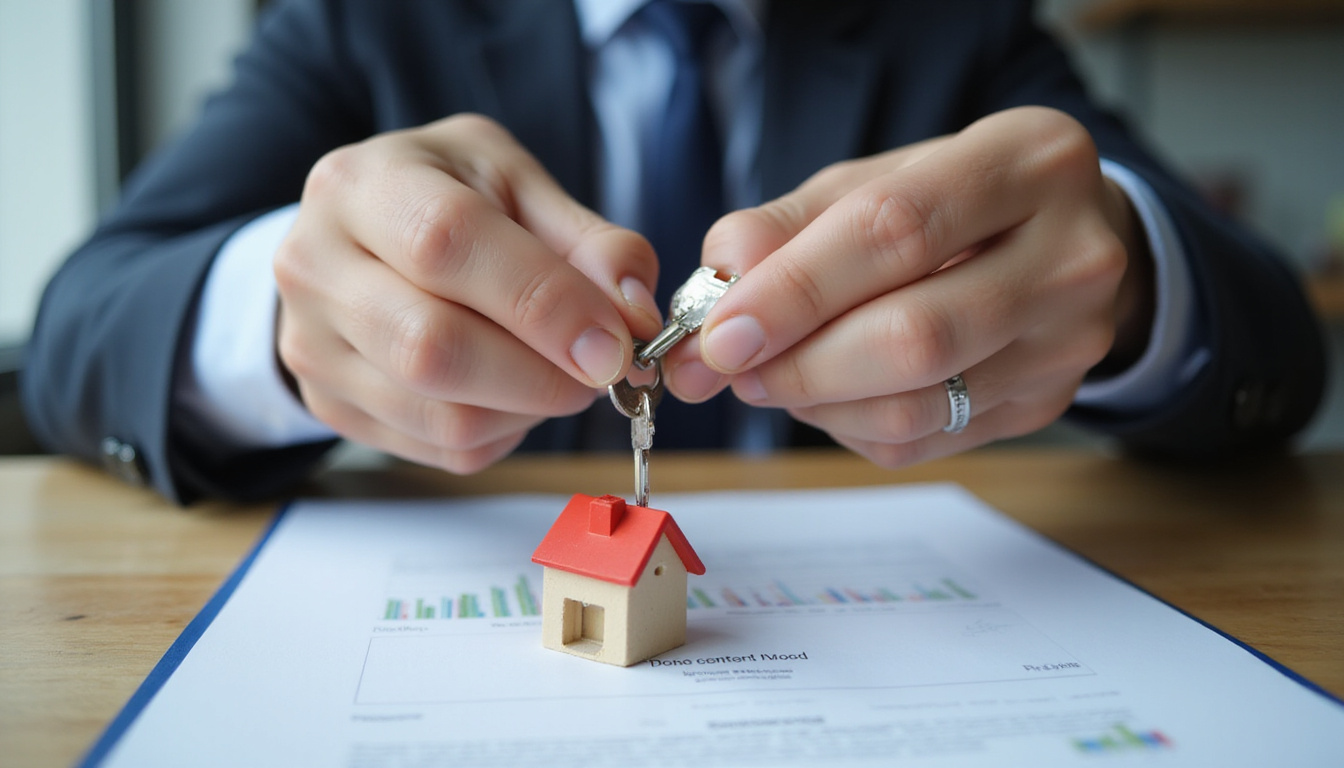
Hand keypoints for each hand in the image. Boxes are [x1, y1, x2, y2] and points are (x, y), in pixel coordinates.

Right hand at [274, 115, 661, 471]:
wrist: (359, 237)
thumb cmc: (448, 199)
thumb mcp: (519, 184)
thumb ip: (587, 241)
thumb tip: (635, 316)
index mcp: (361, 185)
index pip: (447, 244)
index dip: (542, 303)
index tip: (615, 341)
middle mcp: (315, 266)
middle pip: (432, 347)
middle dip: (544, 373)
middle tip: (603, 368)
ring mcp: (312, 346)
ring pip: (441, 415)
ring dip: (531, 409)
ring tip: (560, 372)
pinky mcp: (332, 407)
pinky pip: (440, 448)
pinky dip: (503, 431)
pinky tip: (514, 390)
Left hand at [664, 107, 1153, 466]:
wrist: (1060, 245)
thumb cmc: (950, 205)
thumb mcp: (871, 182)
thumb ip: (785, 228)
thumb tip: (718, 285)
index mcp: (1027, 160)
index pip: (896, 231)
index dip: (794, 290)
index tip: (719, 331)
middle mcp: (1072, 254)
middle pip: (913, 335)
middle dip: (798, 362)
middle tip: (728, 367)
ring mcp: (1069, 341)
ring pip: (918, 405)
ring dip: (816, 403)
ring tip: (771, 376)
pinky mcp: (1048, 404)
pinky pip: (923, 440)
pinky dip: (850, 426)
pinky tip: (830, 393)